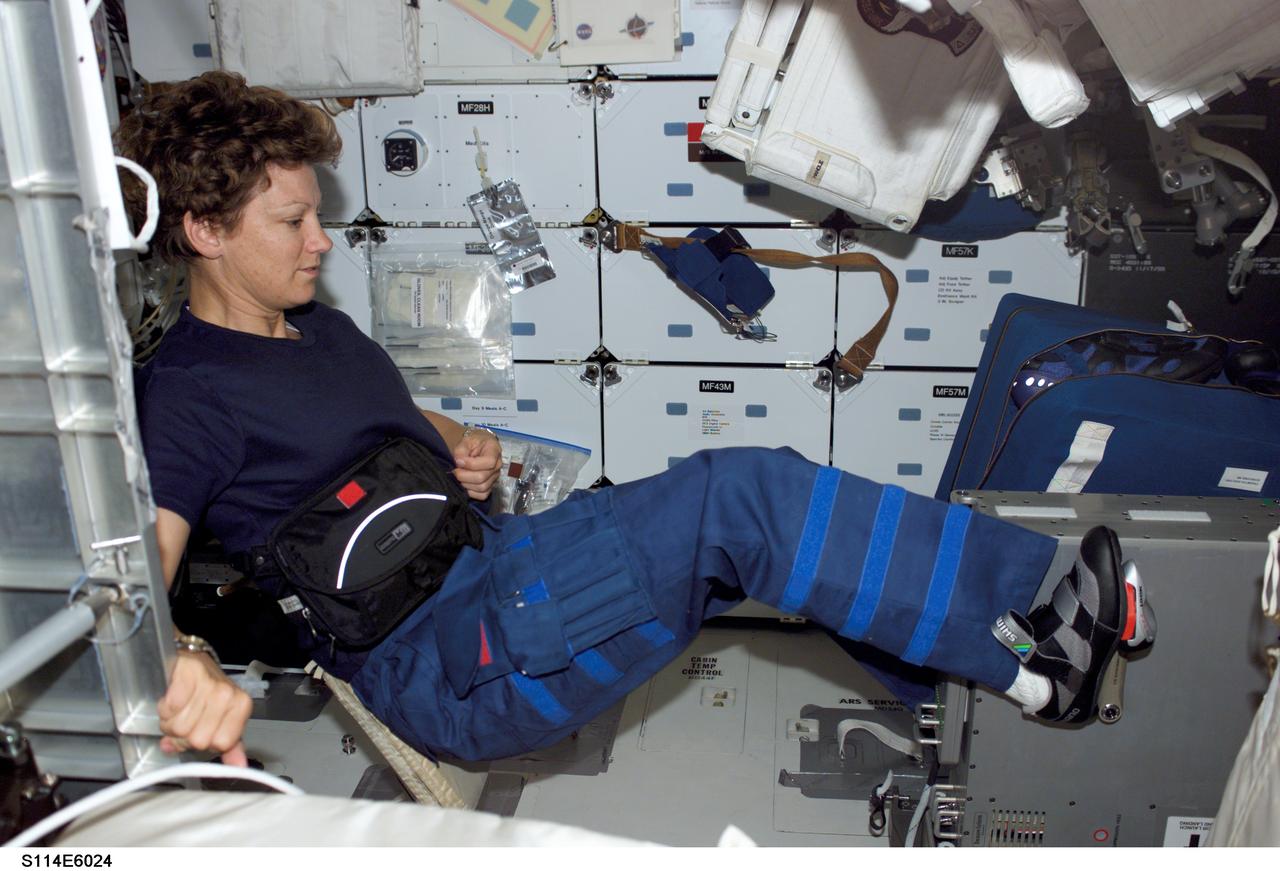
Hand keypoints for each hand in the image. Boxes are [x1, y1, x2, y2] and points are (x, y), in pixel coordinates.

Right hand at [157, 649, 251, 765]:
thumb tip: (239, 767)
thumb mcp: (223, 717)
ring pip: (179, 726)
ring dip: (171, 722)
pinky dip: (164, 708)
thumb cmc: (207, 691)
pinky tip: (170, 699)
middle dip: (183, 735)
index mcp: (241, 706)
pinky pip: (169, 708)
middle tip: (184, 719)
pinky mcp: (187, 673)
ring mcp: (209, 683)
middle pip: (196, 739)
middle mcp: (228, 694)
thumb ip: (230, 745)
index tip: (198, 731)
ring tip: (177, 710)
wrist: (191, 661)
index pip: (219, 745)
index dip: (202, 743)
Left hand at [452, 428, 501, 500]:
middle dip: (464, 476)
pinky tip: (464, 483)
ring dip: (466, 484)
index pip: (488, 462)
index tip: (458, 461)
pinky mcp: (490, 486)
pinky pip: (482, 495)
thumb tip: (459, 463)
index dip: (471, 464)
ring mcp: (495, 477)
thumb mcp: (465, 440)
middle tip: (455, 471)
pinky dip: (471, 492)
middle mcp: (498, 465)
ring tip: (458, 476)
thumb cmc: (471, 442)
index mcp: (494, 450)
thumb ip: (461, 450)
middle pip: (482, 477)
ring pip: (482, 488)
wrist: (475, 446)